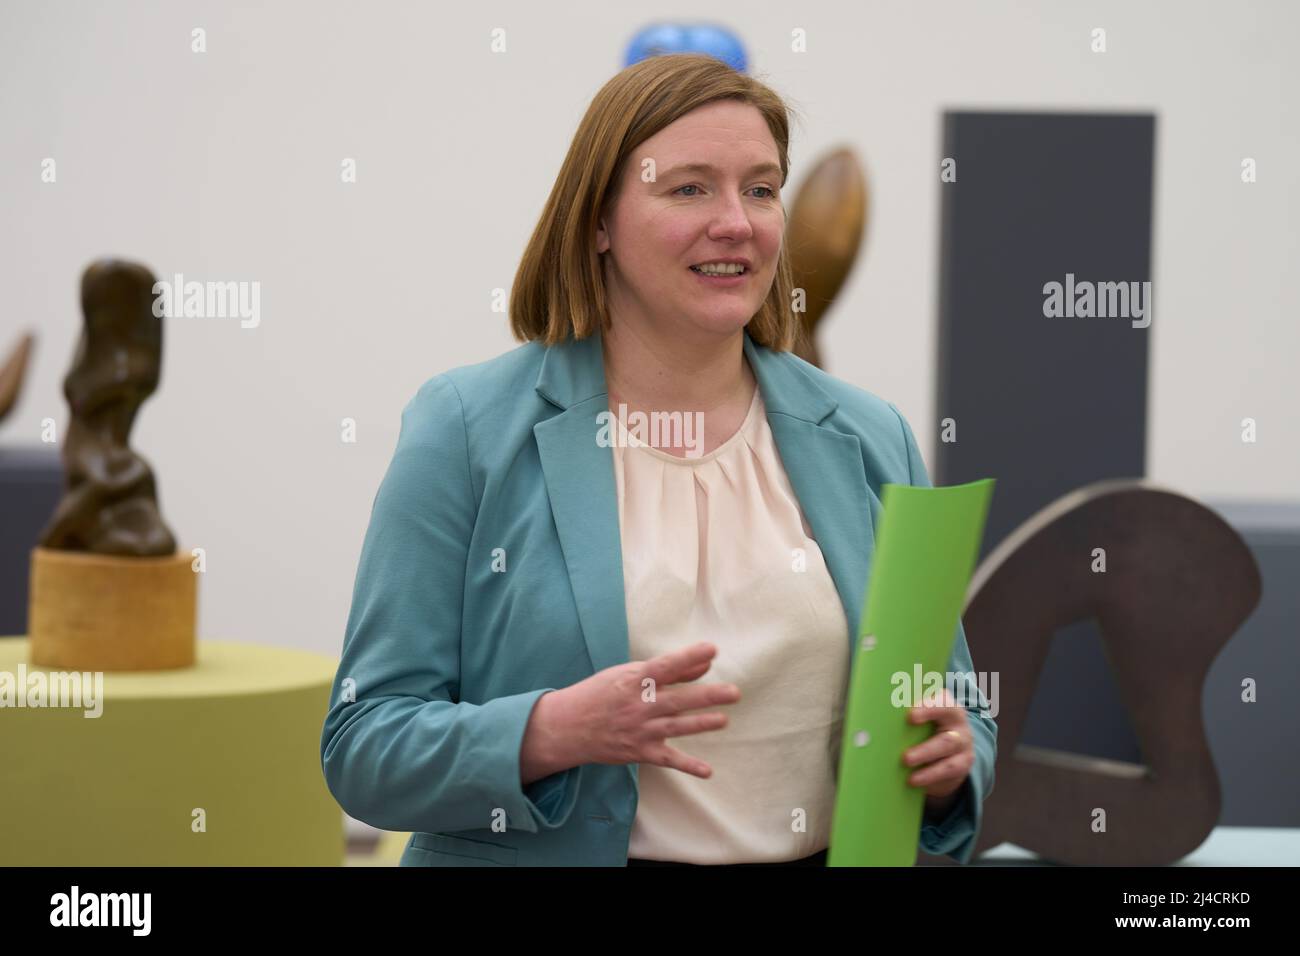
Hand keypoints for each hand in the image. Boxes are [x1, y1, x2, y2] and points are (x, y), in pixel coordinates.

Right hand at [522, 641, 739, 781]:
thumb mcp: (628, 674)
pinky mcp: (639, 752)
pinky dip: (687, 765)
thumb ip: (668, 671)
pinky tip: (707, 770)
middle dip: (707, 696)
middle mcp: (638, 705)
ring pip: (676, 727)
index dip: (688, 658)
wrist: (568, 726)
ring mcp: (639, 730)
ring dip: (701, 724)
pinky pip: (667, 759)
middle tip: (734, 693)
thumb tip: (703, 665)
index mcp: (634, 681)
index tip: (712, 649)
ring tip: (724, 720)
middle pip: (677, 699)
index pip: (665, 666)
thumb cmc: (602, 693)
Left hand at [903, 687, 973, 809]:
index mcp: (945, 704)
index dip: (928, 708)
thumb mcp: (918, 717)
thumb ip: (902, 714)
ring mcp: (963, 744)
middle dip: (925, 746)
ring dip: (925, 758)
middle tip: (905, 756)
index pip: (942, 702)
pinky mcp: (962, 764)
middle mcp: (957, 723)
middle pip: (945, 735)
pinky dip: (929, 776)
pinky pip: (947, 770)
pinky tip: (912, 780)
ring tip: (906, 765)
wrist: (949, 748)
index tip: (910, 715)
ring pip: (946, 751)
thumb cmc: (924, 726)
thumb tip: (868, 723)